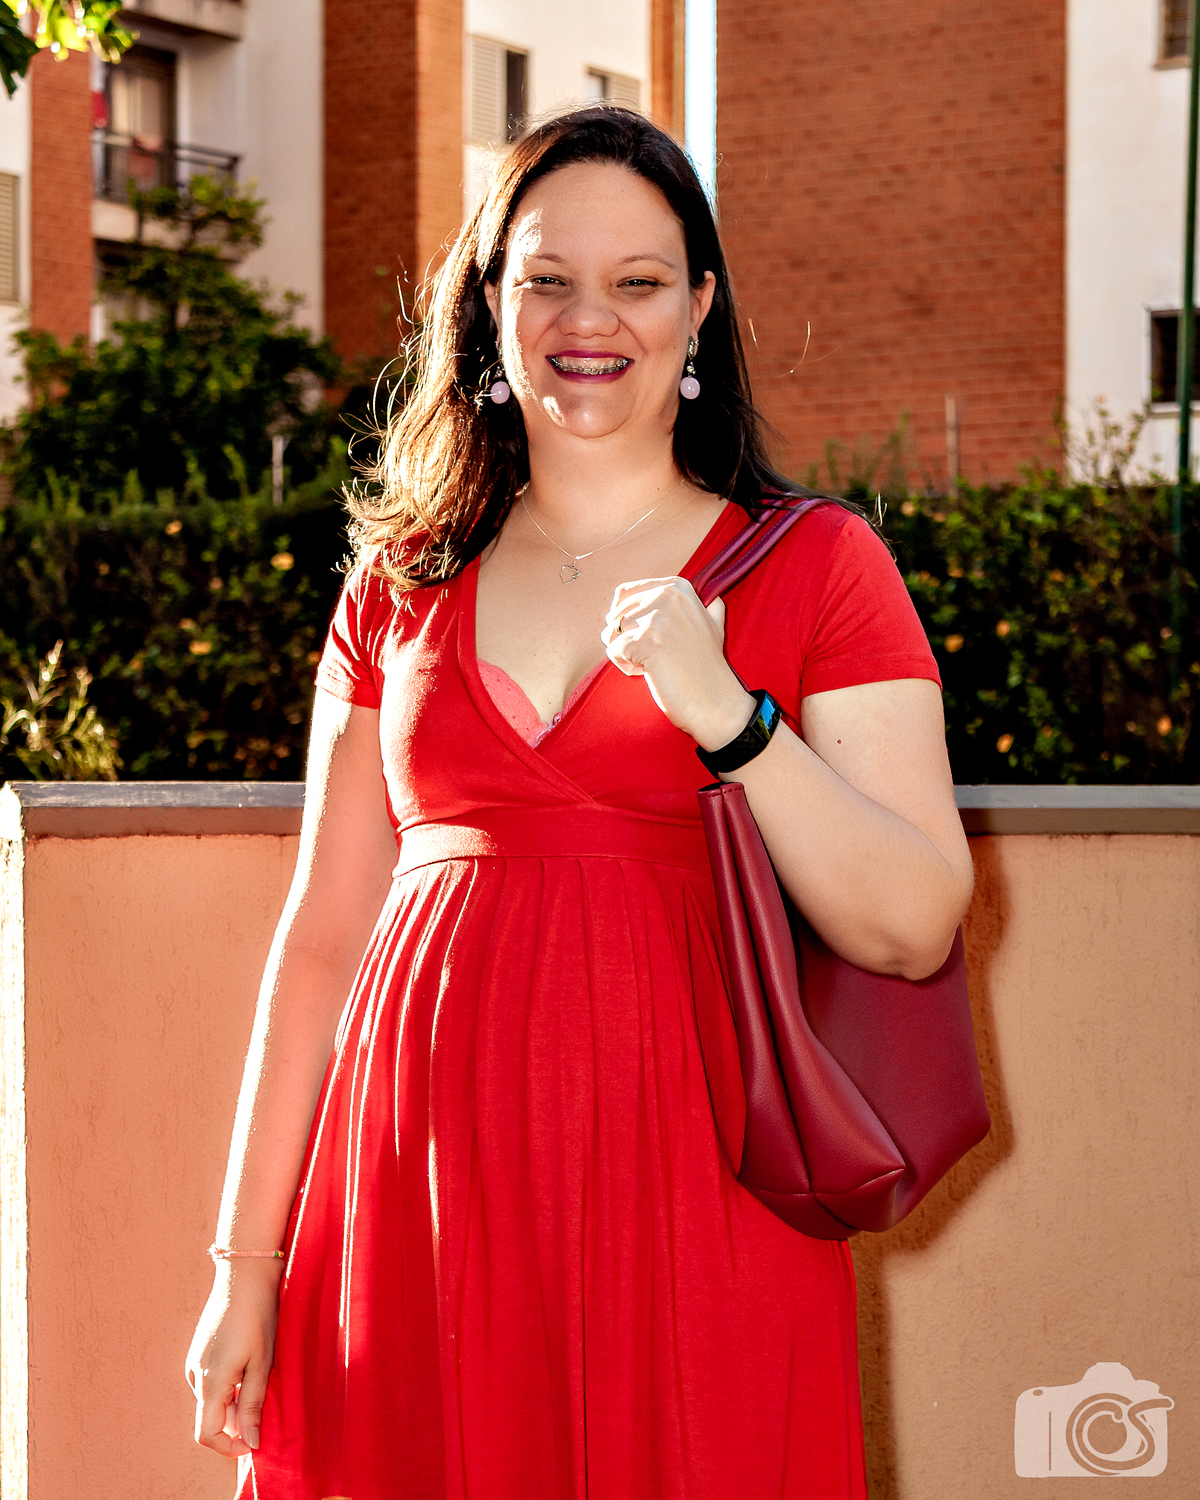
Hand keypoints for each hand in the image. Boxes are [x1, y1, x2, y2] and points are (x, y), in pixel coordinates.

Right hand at [185, 1262, 281, 1456]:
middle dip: (235, 1423)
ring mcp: (194, 1362)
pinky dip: (228, 1387)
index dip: (229, 1447)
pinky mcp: (198, 1352)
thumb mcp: (263, 1363)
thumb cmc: (259, 1317)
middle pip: (210, 1419)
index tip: (253, 1442)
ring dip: (233, 1403)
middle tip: (265, 1404)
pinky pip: (210, 1383)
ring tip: (260, 1376)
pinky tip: (249, 1364)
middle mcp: (195, 1376)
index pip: (206, 1434)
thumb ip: (253, 1405)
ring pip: (211, 1401)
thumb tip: (251, 1444)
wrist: (244, 1276)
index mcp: (211, 1382)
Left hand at [601, 577, 755, 748]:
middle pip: (616, 614)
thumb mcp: (713, 626)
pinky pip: (613, 650)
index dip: (626, 619)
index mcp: (678, 588)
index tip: (646, 637)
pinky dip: (625, 666)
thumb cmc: (708, 668)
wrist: (715, 701)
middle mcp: (667, 596)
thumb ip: (706, 606)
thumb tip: (710, 597)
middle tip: (653, 656)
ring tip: (652, 665)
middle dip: (625, 638)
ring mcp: (656, 618)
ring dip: (625, 653)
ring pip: (611, 632)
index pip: (626, 593)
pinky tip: (649, 673)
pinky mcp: (646, 641)